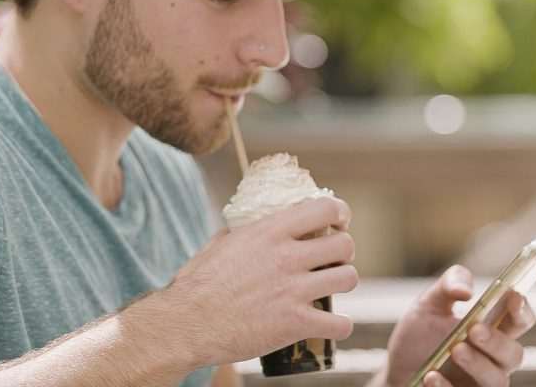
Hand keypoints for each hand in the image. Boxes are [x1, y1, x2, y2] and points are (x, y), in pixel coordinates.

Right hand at [162, 197, 357, 366]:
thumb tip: (254, 224)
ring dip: (343, 284)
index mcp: (269, 231)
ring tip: (331, 289)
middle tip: (333, 261)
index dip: (340, 214)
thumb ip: (244, 232)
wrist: (186, 323)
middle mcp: (287, 256)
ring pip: (349, 279)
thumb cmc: (197, 284)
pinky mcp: (295, 323)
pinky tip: (331, 324)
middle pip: (345, 245)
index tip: (339, 223)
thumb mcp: (220, 244)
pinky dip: (340, 325)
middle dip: (344, 253)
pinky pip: (340, 323)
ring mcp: (293, 290)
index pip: (326, 208)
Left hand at [379, 265, 535, 386]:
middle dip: (497, 341)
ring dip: (478, 364)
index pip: (520, 320)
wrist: (398, 367)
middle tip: (474, 330)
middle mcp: (493, 358)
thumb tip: (466, 290)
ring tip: (455, 349)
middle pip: (514, 354)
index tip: (513, 296)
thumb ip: (448, 285)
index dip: (522, 309)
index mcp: (492, 329)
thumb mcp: (428, 303)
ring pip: (497, 381)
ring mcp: (480, 383)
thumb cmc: (419, 334)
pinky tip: (431, 376)